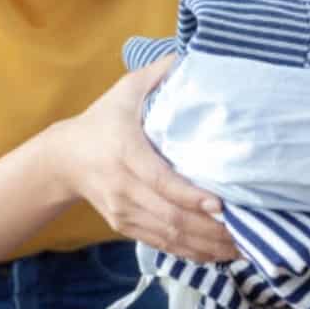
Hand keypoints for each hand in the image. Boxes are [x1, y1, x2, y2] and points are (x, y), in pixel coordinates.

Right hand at [51, 54, 238, 263]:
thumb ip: (158, 73)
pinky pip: (163, 245)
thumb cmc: (102, 120)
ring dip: (207, 247)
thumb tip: (191, 54)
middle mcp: (124, 188)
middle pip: (170, 217)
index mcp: (125, 153)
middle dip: (210, 230)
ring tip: (242, 249)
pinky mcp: (126, 226)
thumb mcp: (124, 90)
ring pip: (169, 237)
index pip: (159, 180)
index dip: (189, 196)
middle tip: (247, 233)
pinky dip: (192, 253)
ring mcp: (124, 211)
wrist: (63, 160)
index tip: (220, 204)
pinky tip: (219, 254)